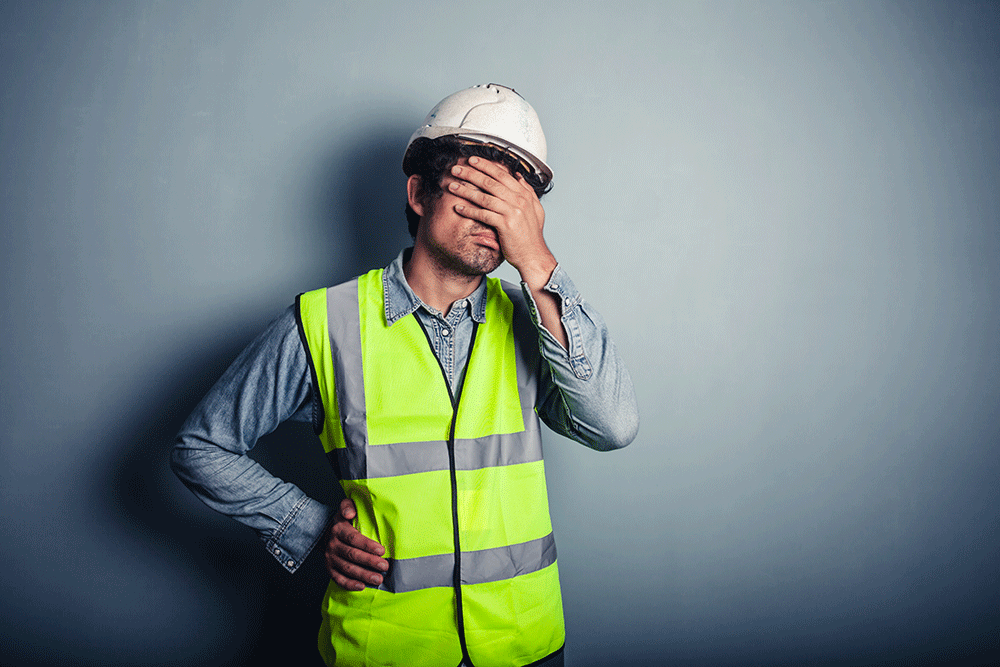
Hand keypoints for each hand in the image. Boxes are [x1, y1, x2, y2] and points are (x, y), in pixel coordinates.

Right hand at [324, 498, 387, 590]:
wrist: (324, 533)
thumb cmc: (343, 521)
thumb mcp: (345, 508)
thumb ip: (347, 505)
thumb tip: (350, 512)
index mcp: (339, 530)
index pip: (353, 538)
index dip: (367, 545)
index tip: (382, 550)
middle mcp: (333, 545)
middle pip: (352, 555)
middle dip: (369, 561)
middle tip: (384, 566)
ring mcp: (330, 558)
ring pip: (347, 568)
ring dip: (363, 575)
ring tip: (378, 578)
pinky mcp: (330, 569)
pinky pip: (338, 579)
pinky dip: (350, 584)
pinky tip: (362, 586)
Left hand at [448, 157, 555, 287]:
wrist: (534, 255)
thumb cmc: (532, 236)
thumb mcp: (535, 210)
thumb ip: (528, 191)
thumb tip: (519, 177)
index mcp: (524, 195)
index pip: (502, 174)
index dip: (486, 166)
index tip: (472, 160)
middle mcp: (518, 200)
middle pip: (490, 182)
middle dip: (471, 173)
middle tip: (456, 168)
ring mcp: (512, 212)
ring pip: (484, 197)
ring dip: (465, 190)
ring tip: (452, 186)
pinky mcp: (505, 225)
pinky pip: (483, 214)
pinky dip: (469, 210)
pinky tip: (458, 208)